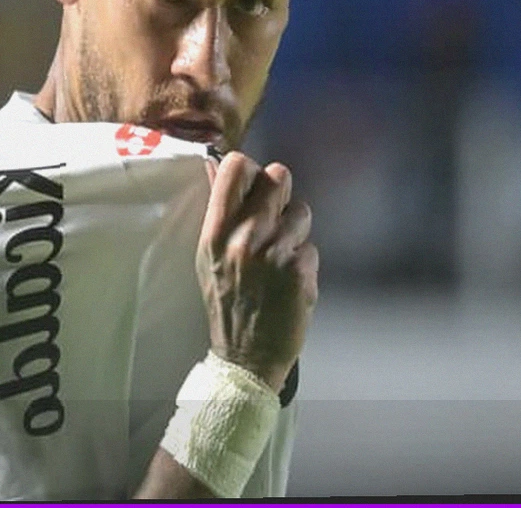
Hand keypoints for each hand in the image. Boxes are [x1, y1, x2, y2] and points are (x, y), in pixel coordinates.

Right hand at [195, 152, 317, 392]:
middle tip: (275, 213)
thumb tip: (216, 165)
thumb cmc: (226, 302)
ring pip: (301, 211)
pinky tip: (290, 280)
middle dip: (280, 192)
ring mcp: (274, 253)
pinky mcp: (300, 270)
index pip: (235, 168)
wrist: (245, 356)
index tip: (252, 183)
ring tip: (281, 254)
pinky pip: (311, 246)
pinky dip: (304, 261)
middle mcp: (244, 237)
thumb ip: (218, 212)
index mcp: (216, 232)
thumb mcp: (209, 256)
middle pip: (277, 177)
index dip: (249, 168)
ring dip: (296, 229)